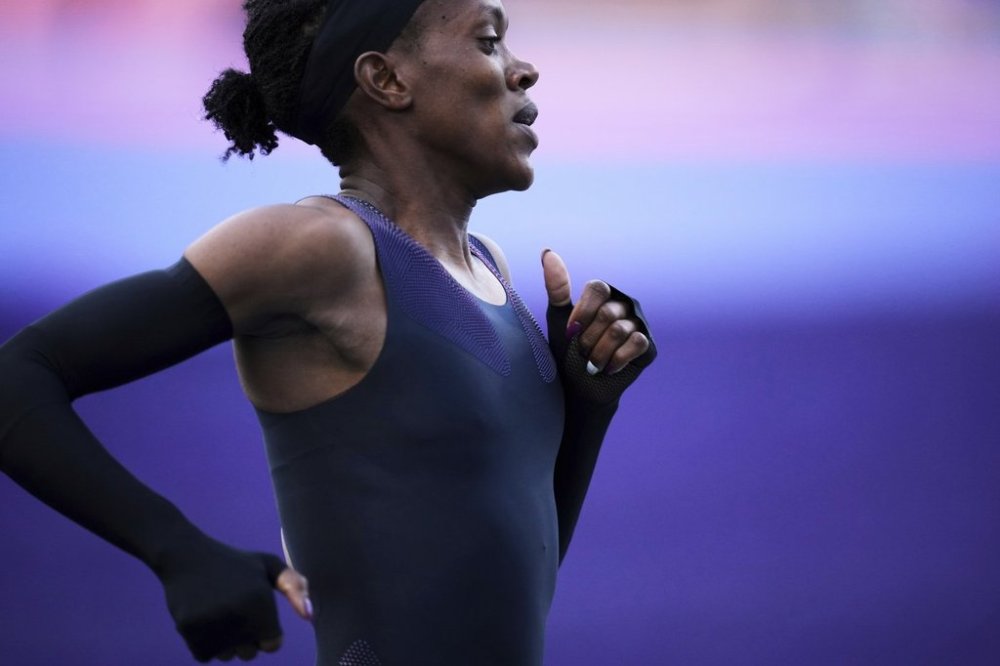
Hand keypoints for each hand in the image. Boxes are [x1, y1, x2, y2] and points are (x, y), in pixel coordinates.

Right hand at [157, 537, 310, 661]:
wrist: (186, 555)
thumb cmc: (234, 562)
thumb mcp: (268, 565)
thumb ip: (295, 587)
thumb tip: (310, 616)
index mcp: (261, 601)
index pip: (272, 644)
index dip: (265, 631)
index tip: (255, 611)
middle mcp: (238, 615)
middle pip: (249, 653)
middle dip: (246, 638)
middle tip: (234, 608)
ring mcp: (212, 623)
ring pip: (227, 655)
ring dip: (225, 642)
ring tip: (218, 611)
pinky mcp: (189, 630)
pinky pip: (205, 654)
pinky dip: (204, 642)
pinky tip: (203, 617)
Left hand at [542, 249, 650, 375]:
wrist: (580, 386)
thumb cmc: (567, 350)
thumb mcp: (559, 319)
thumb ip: (556, 287)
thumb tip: (547, 251)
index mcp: (604, 294)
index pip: (598, 289)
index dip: (583, 312)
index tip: (571, 331)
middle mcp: (624, 305)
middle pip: (607, 313)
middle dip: (588, 338)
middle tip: (582, 352)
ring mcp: (639, 324)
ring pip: (619, 331)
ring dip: (599, 353)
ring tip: (592, 363)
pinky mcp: (649, 345)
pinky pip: (636, 343)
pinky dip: (616, 359)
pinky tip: (608, 368)